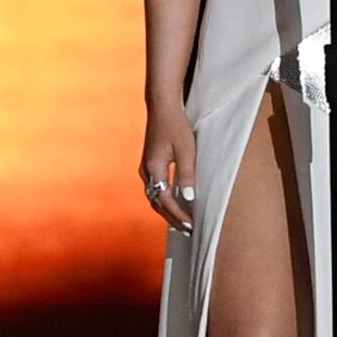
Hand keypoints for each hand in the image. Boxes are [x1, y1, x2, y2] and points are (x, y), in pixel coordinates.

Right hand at [139, 97, 197, 235]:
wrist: (162, 106)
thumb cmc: (176, 125)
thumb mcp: (186, 149)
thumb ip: (186, 174)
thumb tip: (188, 198)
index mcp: (154, 168)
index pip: (164, 200)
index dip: (177, 214)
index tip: (191, 225)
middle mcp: (146, 171)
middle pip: (156, 202)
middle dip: (172, 218)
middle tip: (187, 231)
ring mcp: (146, 168)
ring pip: (154, 196)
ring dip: (167, 210)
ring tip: (182, 222)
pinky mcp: (150, 164)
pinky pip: (155, 188)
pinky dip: (164, 200)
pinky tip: (175, 203)